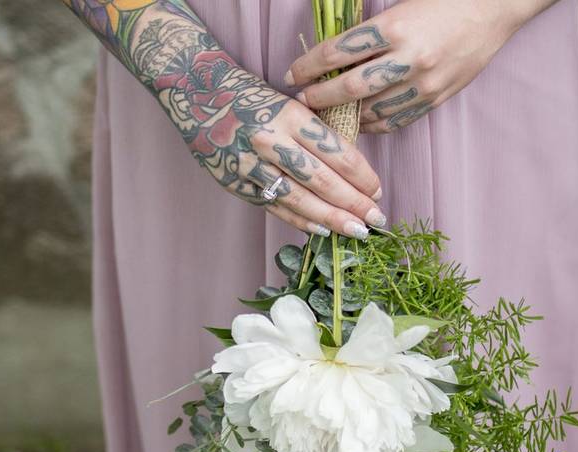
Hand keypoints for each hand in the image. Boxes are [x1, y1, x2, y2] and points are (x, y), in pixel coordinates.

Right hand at [63, 0, 384, 237]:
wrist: (198, 93)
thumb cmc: (254, 98)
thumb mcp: (290, 105)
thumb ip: (317, 135)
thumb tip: (354, 173)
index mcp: (292, 117)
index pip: (339, 154)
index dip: (363, 178)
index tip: (378, 191)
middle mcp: (272, 142)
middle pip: (324, 182)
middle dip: (355, 205)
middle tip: (377, 220)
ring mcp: (252, 166)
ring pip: (301, 201)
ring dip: (332, 220)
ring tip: (356, 231)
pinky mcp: (237, 183)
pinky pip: (276, 207)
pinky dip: (301, 221)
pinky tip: (322, 230)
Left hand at [285, 0, 533, 132]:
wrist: (493, 8)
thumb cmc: (442, 1)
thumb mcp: (402, 5)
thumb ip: (369, 32)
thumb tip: (330, 57)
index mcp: (395, 26)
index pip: (338, 52)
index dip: (309, 66)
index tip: (293, 74)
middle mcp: (410, 58)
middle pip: (350, 87)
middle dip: (319, 97)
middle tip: (303, 100)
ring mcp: (425, 82)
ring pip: (372, 110)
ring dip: (344, 115)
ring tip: (326, 114)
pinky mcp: (437, 98)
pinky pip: (396, 119)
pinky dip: (373, 123)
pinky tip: (359, 121)